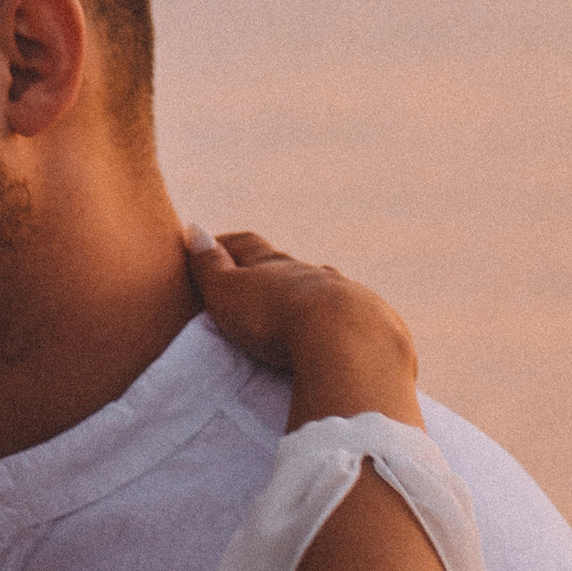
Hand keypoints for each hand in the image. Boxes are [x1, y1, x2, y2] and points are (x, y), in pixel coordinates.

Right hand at [186, 227, 419, 424]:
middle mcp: (314, 274)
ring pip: (327, 289)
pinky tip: (344, 336)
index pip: (247, 246)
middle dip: (274, 271)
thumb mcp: (230, 292)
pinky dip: (344, 324)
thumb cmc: (275, 316)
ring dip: (312, 296)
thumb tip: (194, 229)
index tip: (212, 246)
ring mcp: (348, 296)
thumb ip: (210, 266)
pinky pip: (357, 319)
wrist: (346, 341)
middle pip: (290, 266)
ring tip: (302, 311)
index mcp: (275, 265)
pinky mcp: (377, 325)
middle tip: (259, 279)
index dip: (228, 245)